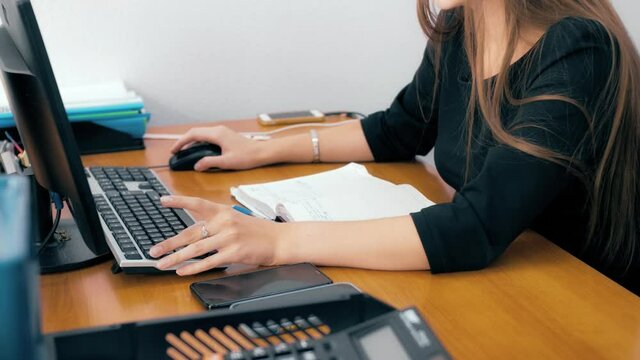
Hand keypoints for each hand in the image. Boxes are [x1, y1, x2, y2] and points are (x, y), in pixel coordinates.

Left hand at [149, 196, 283, 274]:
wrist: (281, 240)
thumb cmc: (259, 232)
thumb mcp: (237, 220)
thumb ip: (217, 223)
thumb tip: (196, 233)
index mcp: (224, 211)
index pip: (198, 203)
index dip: (179, 201)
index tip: (162, 200)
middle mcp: (224, 222)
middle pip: (191, 232)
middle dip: (169, 242)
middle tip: (153, 250)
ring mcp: (229, 237)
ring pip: (196, 248)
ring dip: (176, 257)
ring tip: (161, 263)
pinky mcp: (234, 253)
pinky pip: (209, 261)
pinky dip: (193, 268)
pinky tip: (182, 271)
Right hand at [170, 125, 271, 170]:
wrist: (262, 152)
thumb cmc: (247, 156)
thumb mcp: (226, 162)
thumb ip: (210, 163)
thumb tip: (197, 165)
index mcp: (217, 134)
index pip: (193, 134)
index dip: (181, 142)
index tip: (174, 150)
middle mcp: (218, 130)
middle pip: (195, 132)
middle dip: (184, 141)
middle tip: (176, 151)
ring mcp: (222, 132)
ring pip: (202, 134)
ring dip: (192, 141)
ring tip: (184, 151)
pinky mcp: (225, 136)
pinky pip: (208, 136)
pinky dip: (200, 142)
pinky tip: (198, 150)